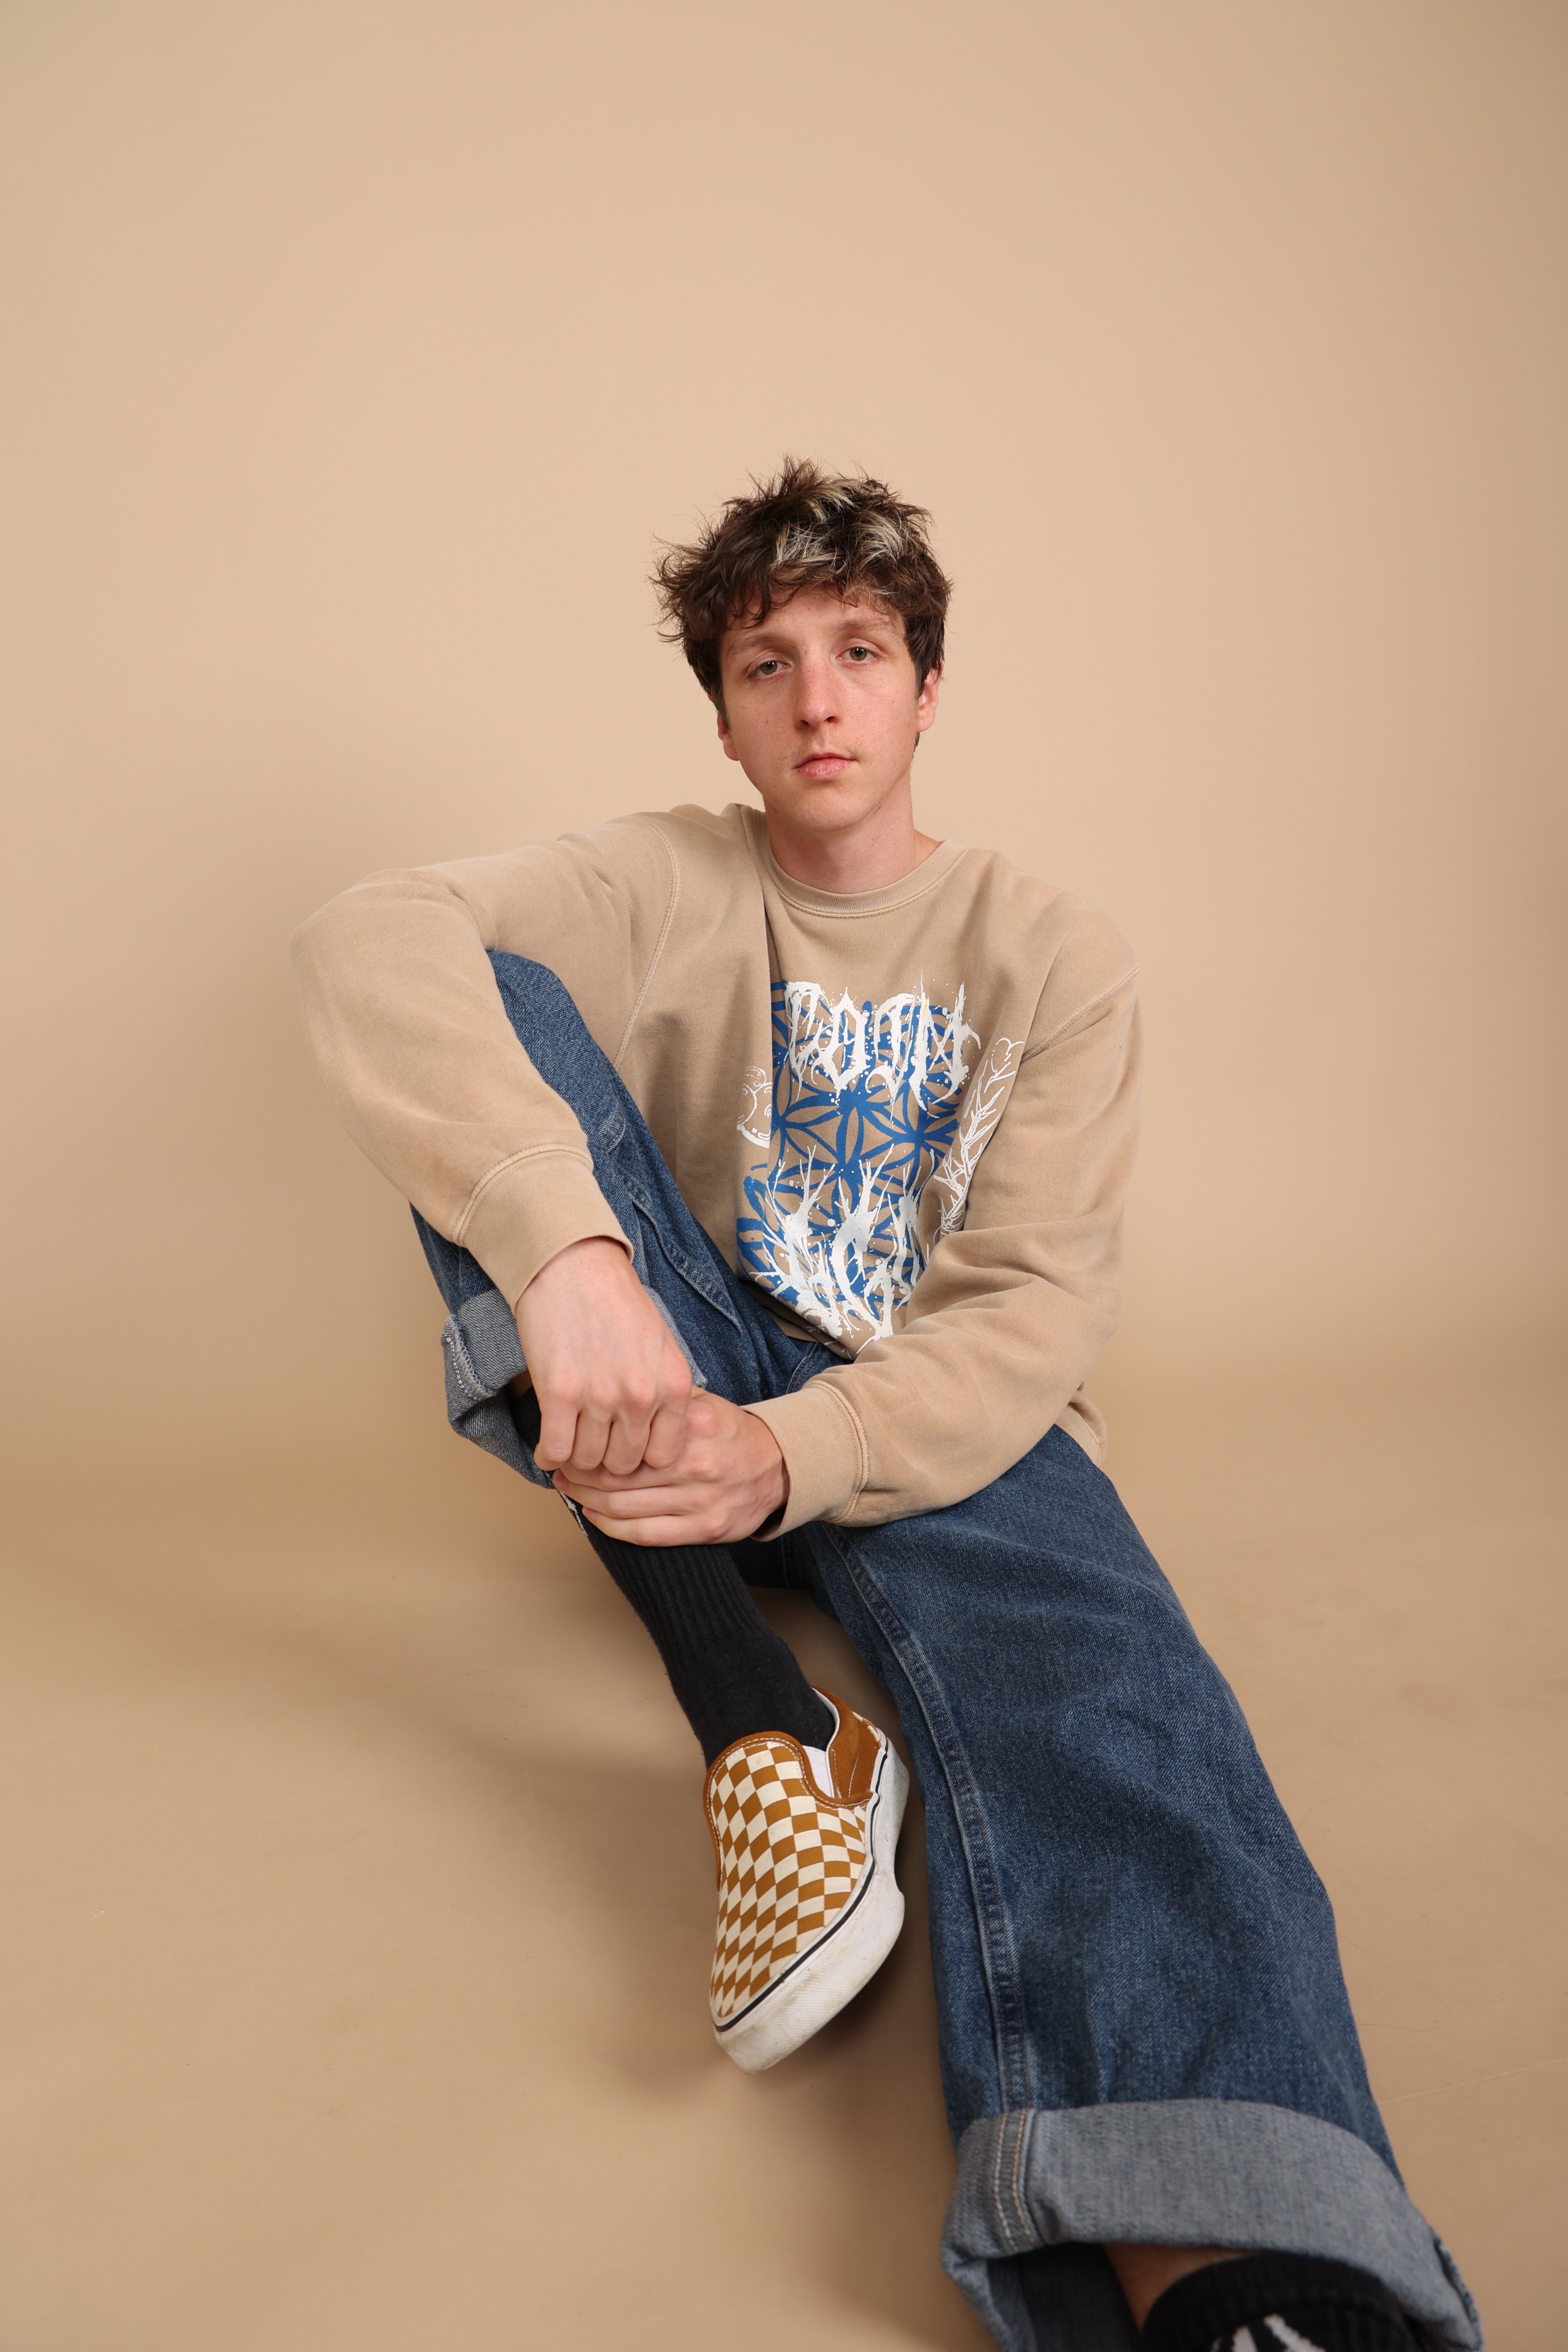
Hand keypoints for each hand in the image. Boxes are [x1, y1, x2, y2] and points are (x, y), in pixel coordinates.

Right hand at [514, 1236, 693, 1476]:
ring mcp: (600, 1396)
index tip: (623, 1449)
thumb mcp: (660, 1346)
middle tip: (591, 1449)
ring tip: (569, 1445)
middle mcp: (641, 1395)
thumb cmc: (615, 1302)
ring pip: (588, 1461)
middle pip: (623, 1463)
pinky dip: (549, 1456)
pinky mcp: (560, 1393)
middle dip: (606, 1462)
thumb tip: (654, 1439)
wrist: (573, 1265)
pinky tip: (547, 1447)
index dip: (640, 1459)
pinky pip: (556, 1450)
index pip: (663, 1456)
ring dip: (575, 1459)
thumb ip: (662, 1392)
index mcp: (673, 1384)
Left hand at [552, 1390, 788, 1545]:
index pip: (625, 1437)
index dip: (588, 1441)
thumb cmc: (730, 1433)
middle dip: (580, 1474)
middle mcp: (695, 1464)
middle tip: (560, 1468)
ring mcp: (700, 1500)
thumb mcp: (701, 1403)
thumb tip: (608, 1393)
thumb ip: (661, 1400)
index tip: (570, 1438)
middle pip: (618, 1475)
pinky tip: (593, 1516)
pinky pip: (645, 1534)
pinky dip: (611, 1527)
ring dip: (587, 1500)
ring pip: (625, 1506)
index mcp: (692, 1426)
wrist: (778, 1468)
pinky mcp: (705, 1529)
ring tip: (569, 1490)